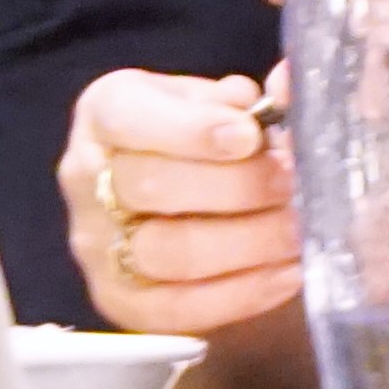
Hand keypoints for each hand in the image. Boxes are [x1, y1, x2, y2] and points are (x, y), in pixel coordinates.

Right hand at [65, 0, 297, 338]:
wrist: (195, 209)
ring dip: (250, 242)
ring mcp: (98, 246)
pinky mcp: (122, 302)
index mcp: (107, 112)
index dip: (190, 128)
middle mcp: (86, 177)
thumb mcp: (223, 101)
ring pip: (171, 252)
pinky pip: (180, 308)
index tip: (250, 132)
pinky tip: (289, 270)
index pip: (129, 117)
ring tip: (303, 227)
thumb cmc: (214, 143)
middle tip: (298, 184)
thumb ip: (253, 86)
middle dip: (239, 188)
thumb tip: (294, 80)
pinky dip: (243, 291)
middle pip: (155, 187)